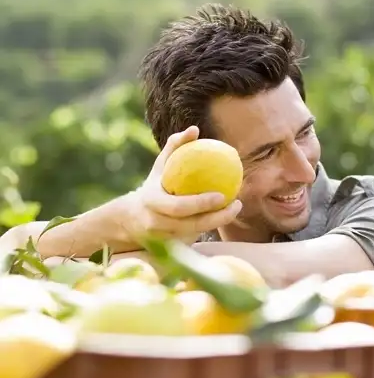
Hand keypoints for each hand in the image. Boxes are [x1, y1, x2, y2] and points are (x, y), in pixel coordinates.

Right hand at [121, 126, 241, 245]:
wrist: (131, 220)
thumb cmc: (153, 186)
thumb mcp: (160, 166)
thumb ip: (175, 147)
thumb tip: (194, 130)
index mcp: (152, 203)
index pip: (180, 207)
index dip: (201, 204)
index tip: (222, 194)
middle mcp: (157, 224)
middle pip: (193, 225)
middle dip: (218, 217)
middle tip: (237, 203)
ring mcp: (166, 239)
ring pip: (198, 233)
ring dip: (219, 222)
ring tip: (236, 207)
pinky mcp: (174, 248)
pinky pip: (198, 238)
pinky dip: (212, 226)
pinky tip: (227, 214)